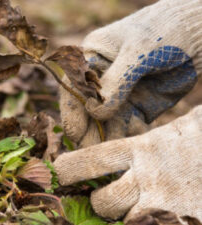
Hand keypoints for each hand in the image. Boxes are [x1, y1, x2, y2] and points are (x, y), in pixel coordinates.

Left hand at [54, 105, 201, 220]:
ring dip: (123, 221)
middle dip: (100, 205)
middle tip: (106, 200)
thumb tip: (126, 152)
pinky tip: (154, 219)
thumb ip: (149, 143)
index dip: (71, 168)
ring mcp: (167, 203)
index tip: (58, 172)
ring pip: (124, 223)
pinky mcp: (185, 222)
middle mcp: (150, 177)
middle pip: (103, 201)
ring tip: (134, 210)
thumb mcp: (180, 127)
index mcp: (144, 148)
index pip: (94, 159)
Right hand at [61, 0, 201, 145]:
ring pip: (105, 126)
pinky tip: (137, 135)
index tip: (78, 139)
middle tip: (94, 156)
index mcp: (89, 62)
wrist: (196, 35)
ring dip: (109, 140)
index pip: (73, 94)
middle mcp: (99, 82)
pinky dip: (129, 136)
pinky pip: (127, 129)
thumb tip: (95, 112)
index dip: (74, 116)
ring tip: (116, 152)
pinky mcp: (136, 108)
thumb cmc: (163, 31)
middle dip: (90, 134)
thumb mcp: (137, 52)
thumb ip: (115, 82)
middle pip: (86, 115)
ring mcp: (118, 97)